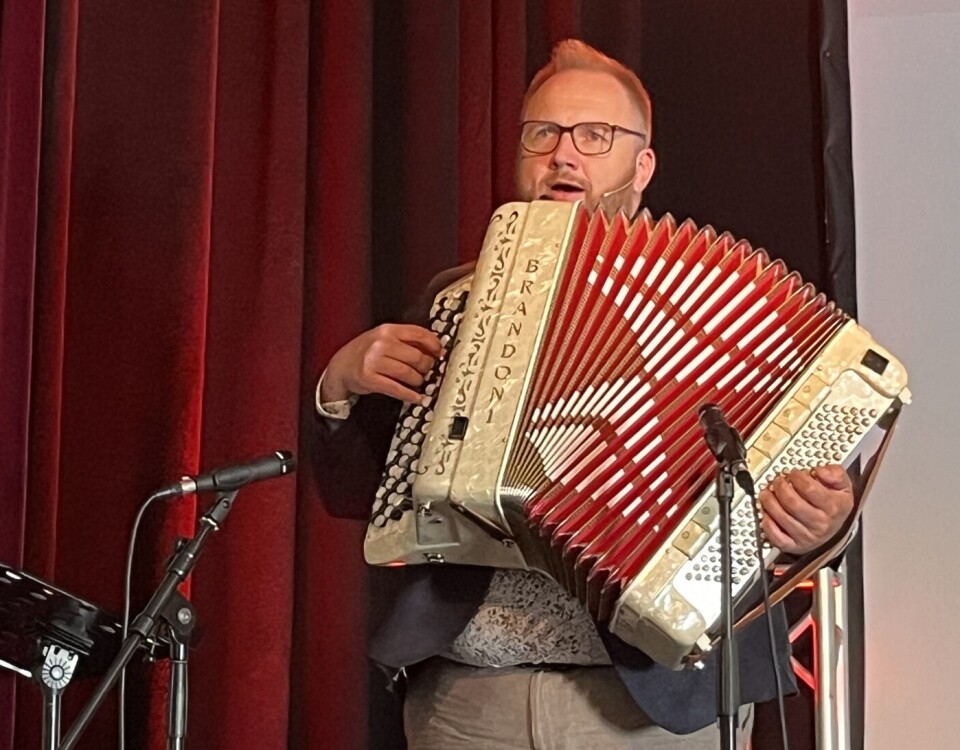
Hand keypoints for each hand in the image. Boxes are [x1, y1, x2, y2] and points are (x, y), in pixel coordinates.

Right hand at [321, 324, 442, 403]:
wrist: (340, 366)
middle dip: (427, 366)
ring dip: (418, 381)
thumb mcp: (383, 338)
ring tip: (418, 382)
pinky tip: (417, 398)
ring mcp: (374, 361)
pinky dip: (410, 395)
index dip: (434, 345)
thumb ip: (405, 340)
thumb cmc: (365, 352)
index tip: (440, 353)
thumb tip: (434, 347)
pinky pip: (396, 389)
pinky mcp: (370, 379)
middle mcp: (381, 343)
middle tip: (427, 371)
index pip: (419, 333)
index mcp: (388, 330)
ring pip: (408, 373)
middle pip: (417, 356)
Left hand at [758, 464, 853, 554]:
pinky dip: (767, 524)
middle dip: (780, 487)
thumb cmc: (835, 505)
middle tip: (777, 481)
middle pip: (792, 502)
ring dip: (769, 502)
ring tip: (767, 493)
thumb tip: (820, 470)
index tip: (794, 473)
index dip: (797, 477)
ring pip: (781, 517)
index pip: (809, 488)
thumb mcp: (843, 486)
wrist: (836, 528)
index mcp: (833, 507)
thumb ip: (835, 473)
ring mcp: (807, 536)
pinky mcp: (795, 546)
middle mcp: (821, 523)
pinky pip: (777, 537)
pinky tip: (766, 513)